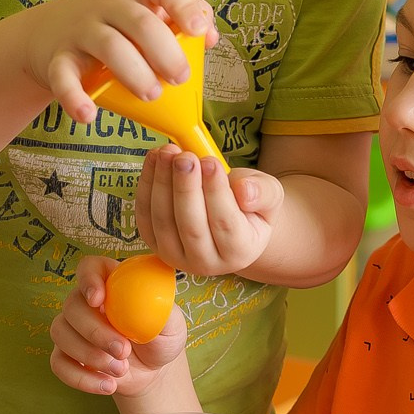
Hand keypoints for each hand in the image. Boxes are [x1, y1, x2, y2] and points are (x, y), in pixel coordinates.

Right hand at [20, 0, 216, 124]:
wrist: (45, 33)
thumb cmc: (111, 27)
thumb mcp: (143, 13)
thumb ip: (180, 19)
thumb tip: (209, 37)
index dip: (184, 4)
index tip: (196, 32)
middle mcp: (108, 5)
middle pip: (141, 22)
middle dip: (166, 53)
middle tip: (180, 79)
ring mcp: (81, 30)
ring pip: (109, 46)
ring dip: (135, 73)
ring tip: (151, 95)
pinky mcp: (57, 59)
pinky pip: (64, 76)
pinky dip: (75, 98)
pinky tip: (89, 116)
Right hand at [49, 255, 187, 398]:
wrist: (153, 371)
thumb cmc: (161, 338)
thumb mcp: (172, 324)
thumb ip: (162, 310)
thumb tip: (153, 299)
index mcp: (112, 283)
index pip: (89, 267)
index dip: (88, 279)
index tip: (97, 300)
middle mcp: (86, 302)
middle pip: (72, 304)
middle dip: (95, 331)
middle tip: (122, 350)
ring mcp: (72, 328)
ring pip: (60, 333)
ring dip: (89, 356)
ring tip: (121, 370)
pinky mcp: (66, 355)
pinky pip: (58, 363)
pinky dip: (81, 378)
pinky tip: (107, 385)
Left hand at [135, 146, 283, 277]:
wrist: (230, 223)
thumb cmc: (251, 206)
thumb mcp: (269, 195)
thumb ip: (262, 193)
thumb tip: (245, 191)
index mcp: (239, 252)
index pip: (225, 224)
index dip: (216, 192)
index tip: (211, 162)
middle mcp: (206, 262)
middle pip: (191, 226)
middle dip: (185, 187)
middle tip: (185, 156)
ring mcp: (176, 256)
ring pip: (163, 221)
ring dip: (161, 183)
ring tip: (168, 152)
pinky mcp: (154, 244)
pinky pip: (145, 215)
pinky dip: (146, 185)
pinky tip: (154, 159)